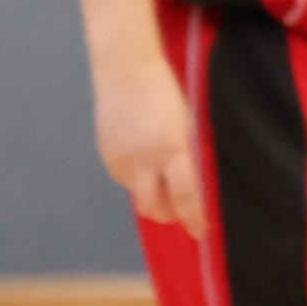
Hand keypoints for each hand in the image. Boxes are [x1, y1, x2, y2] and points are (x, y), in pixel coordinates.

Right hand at [93, 49, 204, 228]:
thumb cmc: (163, 96)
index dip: (193, 218)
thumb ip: (184, 159)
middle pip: (153, 208)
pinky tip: (139, 154)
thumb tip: (187, 190)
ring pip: (137, 194)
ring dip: (150, 192)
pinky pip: (123, 179)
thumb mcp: (184, 127)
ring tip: (156, 166)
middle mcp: (144, 158)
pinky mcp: (106, 156)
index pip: (184, 195)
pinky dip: (134, 177)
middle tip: (177, 212)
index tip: (200, 232)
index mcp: (171, 148)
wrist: (126, 74)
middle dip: (167, 216)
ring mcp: (121, 159)